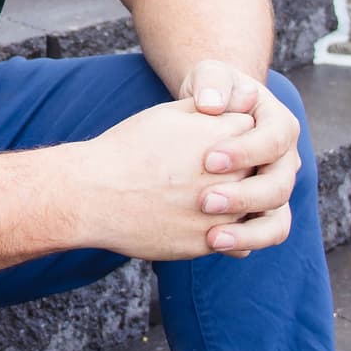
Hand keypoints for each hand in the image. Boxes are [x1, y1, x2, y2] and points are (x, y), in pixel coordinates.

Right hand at [81, 101, 261, 262]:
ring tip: (203, 196)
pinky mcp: (208, 242)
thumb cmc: (128, 149)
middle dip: (239, 171)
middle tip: (210, 171)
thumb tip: (229, 107)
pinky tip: (196, 218)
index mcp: (225, 137)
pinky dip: (223, 231)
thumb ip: (207, 109)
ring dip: (235, 204)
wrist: (93, 195)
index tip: (218, 142)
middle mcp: (232, 175)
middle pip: (257, 172)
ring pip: (249, 209)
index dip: (236, 136)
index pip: (254, 134)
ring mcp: (223, 212)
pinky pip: (234, 240)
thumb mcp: (169, 114)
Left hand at [179, 59, 300, 257]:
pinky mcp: (260, 212)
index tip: (208, 159)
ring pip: (278, 220)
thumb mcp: (211, 77)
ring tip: (212, 237)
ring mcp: (274, 189)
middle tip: (205, 200)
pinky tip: (210, 244)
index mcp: (280, 125)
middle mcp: (285, 161)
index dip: (245, 152)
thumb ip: (213, 82)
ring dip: (247, 232)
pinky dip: (242, 243)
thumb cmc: (212, 91)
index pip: (274, 140)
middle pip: (279, 186)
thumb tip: (212, 104)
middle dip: (243, 196)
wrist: (210, 112)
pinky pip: (261, 235)